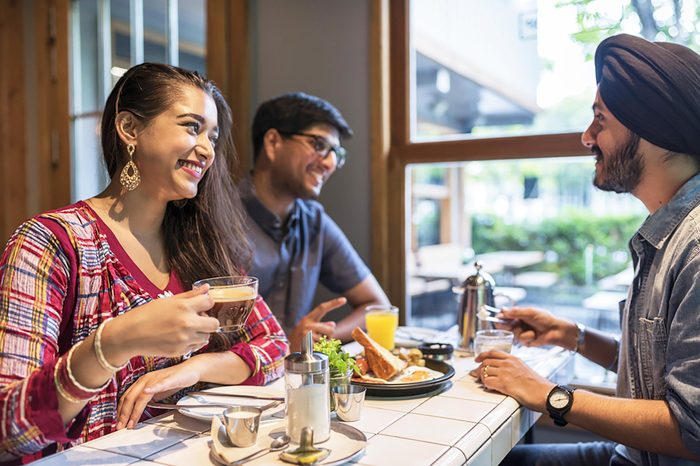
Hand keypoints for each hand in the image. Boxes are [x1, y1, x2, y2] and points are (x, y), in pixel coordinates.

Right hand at [104, 285, 219, 361]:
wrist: (129, 335)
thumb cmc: (146, 314)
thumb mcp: (168, 300)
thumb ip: (190, 295)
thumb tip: (207, 287)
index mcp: (184, 307)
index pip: (210, 302)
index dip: (206, 303)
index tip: (201, 305)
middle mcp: (187, 323)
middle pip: (215, 323)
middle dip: (209, 321)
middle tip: (199, 319)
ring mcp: (184, 339)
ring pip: (207, 336)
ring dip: (201, 332)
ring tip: (187, 329)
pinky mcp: (180, 351)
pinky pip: (196, 346)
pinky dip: (192, 342)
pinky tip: (180, 337)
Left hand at [116, 361, 199, 429]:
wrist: (190, 370)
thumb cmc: (174, 380)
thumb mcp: (156, 391)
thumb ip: (147, 398)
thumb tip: (137, 410)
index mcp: (142, 382)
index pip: (126, 397)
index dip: (120, 411)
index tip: (119, 422)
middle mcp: (146, 379)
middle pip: (130, 397)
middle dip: (124, 414)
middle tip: (121, 426)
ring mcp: (156, 378)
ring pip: (141, 395)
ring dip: (135, 410)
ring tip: (131, 421)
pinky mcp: (169, 379)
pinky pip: (159, 384)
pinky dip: (152, 388)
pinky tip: (148, 392)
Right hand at [289, 297, 346, 351]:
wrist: (288, 350)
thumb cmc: (301, 339)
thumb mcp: (310, 329)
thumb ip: (322, 326)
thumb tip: (333, 324)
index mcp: (308, 319)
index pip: (322, 308)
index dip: (333, 303)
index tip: (344, 300)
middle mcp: (307, 324)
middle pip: (330, 329)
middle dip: (330, 336)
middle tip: (321, 339)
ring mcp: (307, 334)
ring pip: (327, 340)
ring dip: (324, 344)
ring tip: (314, 344)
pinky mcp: (308, 344)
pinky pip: (322, 347)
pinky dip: (320, 349)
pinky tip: (312, 349)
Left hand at [470, 350, 553, 410]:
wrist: (546, 393)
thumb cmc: (539, 385)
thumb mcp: (526, 369)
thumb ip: (514, 368)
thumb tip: (506, 372)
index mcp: (514, 359)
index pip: (493, 352)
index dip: (482, 355)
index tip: (477, 359)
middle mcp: (508, 363)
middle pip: (486, 361)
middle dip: (479, 368)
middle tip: (476, 374)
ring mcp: (505, 373)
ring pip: (484, 371)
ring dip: (481, 377)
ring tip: (484, 382)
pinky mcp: (504, 384)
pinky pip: (487, 382)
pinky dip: (485, 385)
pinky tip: (489, 388)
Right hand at [499, 306, 574, 348]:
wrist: (556, 331)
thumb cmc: (545, 319)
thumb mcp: (530, 312)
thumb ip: (516, 312)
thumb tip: (502, 311)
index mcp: (519, 315)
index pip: (505, 315)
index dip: (500, 316)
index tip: (499, 317)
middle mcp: (518, 323)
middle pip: (504, 325)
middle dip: (504, 325)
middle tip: (502, 324)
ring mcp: (521, 332)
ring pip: (512, 333)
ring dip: (520, 331)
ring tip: (531, 330)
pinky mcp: (524, 341)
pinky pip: (520, 339)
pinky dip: (527, 337)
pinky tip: (534, 335)